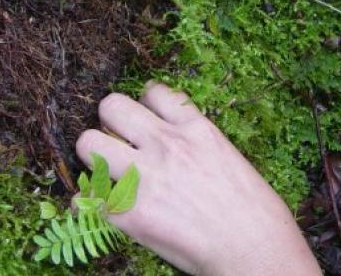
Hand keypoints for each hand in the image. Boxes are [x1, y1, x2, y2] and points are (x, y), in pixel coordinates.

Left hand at [75, 82, 320, 274]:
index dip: (144, 104)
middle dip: (109, 123)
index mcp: (194, 128)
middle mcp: (165, 144)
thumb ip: (196, 143)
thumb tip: (178, 146)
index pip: (153, 91)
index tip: (145, 120)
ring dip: (92, 157)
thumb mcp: (228, 157)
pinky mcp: (130, 214)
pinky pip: (85, 199)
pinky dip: (87, 205)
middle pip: (111, 106)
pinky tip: (100, 211)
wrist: (256, 250)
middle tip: (118, 143)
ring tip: (104, 173)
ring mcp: (145, 176)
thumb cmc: (256, 211)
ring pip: (88, 144)